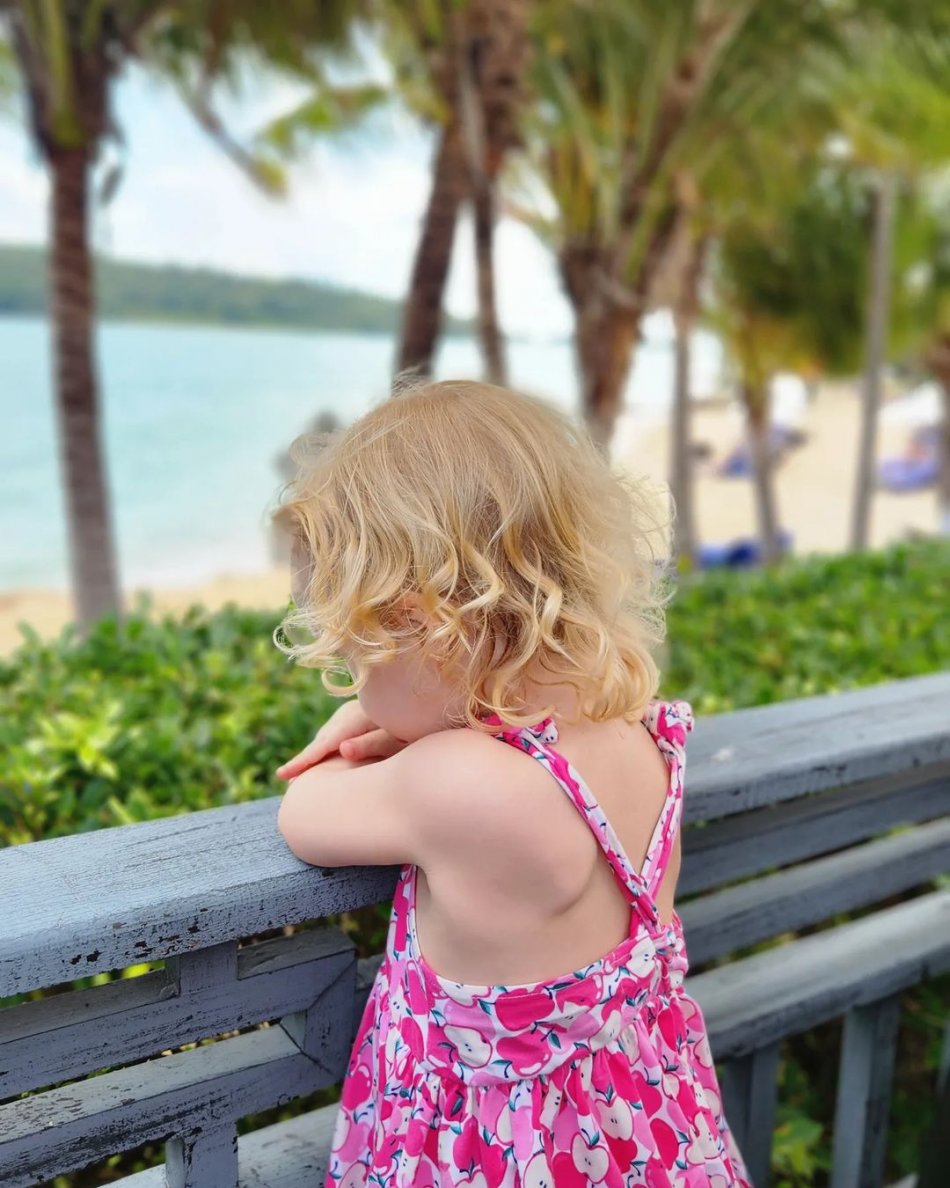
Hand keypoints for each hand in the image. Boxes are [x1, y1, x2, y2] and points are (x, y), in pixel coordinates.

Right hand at [275, 699, 408, 779]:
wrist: (426, 702)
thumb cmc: (416, 725)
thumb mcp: (398, 737)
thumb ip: (371, 743)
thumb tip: (342, 750)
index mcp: (357, 718)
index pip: (325, 744)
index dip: (304, 761)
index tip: (284, 775)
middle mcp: (349, 714)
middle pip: (322, 740)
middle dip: (305, 759)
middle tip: (285, 779)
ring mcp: (350, 714)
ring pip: (326, 737)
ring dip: (314, 753)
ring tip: (296, 773)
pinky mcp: (354, 717)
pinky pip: (334, 735)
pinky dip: (325, 747)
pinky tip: (321, 758)